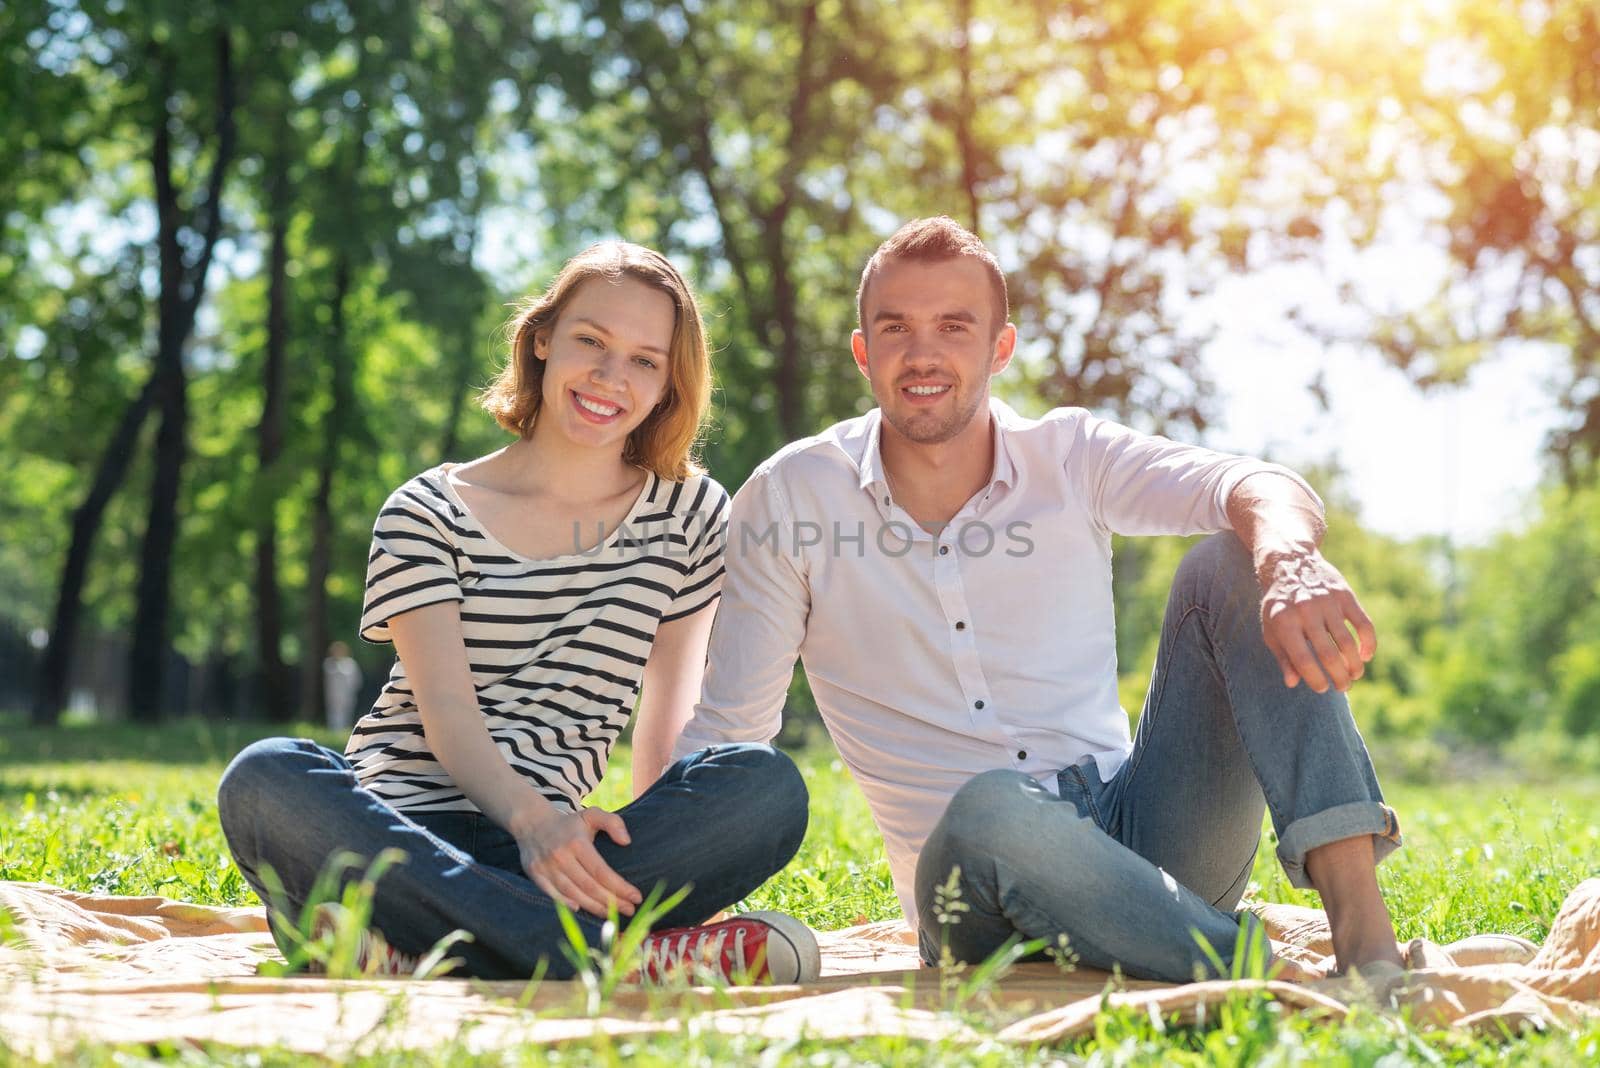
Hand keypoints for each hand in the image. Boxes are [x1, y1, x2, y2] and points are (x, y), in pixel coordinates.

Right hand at [513, 805, 642, 917]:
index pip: (601, 871)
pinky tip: (584, 910)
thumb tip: (626, 841)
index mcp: (577, 843)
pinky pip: (553, 895)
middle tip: (630, 910)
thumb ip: (613, 823)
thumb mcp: (592, 815)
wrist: (532, 822)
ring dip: (595, 908)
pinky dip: (568, 904)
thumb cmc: (569, 823)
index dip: (620, 887)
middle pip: (589, 886)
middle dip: (612, 902)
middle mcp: (561, 856)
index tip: (636, 896)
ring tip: (612, 914)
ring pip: (573, 894)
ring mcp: (546, 867)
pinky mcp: (536, 875)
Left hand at [1257, 549, 1376, 692]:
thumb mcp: (1271, 628)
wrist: (1290, 563)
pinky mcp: (1345, 595)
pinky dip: (1368, 643)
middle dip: (1339, 677)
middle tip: (1343, 688)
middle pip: (1329, 655)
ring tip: (1354, 676)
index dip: (1315, 679)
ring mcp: (1327, 602)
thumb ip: (1282, 655)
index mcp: (1284, 622)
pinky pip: (1363, 624)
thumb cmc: (1279, 604)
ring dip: (1354, 665)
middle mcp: (1306, 611)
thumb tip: (1293, 683)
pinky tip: (1366, 656)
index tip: (1322, 688)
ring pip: (1348, 643)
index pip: (1303, 660)